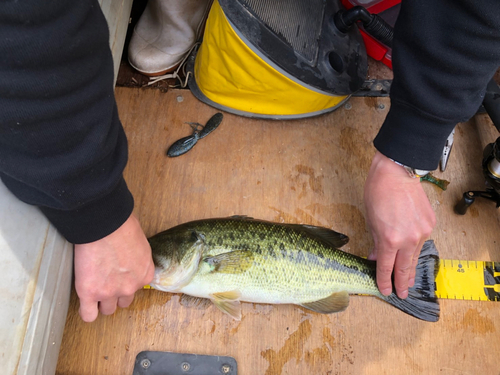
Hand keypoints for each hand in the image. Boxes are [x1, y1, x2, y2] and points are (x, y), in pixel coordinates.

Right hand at [74, 213, 154, 321]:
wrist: (103, 224)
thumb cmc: (122, 225)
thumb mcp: (140, 242)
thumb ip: (138, 257)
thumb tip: (129, 256)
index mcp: (145, 273)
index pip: (138, 287)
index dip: (127, 281)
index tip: (119, 274)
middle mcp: (130, 287)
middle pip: (124, 302)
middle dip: (116, 293)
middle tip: (106, 280)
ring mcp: (110, 292)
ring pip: (108, 310)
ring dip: (101, 301)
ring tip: (93, 288)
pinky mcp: (90, 293)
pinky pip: (88, 315)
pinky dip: (87, 311)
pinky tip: (84, 303)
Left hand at [364, 151, 435, 297]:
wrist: (396, 172)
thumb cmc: (378, 192)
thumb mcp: (370, 220)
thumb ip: (375, 242)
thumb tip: (375, 257)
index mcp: (389, 240)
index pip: (386, 267)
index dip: (384, 281)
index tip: (385, 290)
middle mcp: (408, 239)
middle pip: (404, 268)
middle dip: (402, 282)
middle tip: (401, 294)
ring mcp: (421, 232)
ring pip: (414, 256)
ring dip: (410, 268)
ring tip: (407, 280)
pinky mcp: (430, 224)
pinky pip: (421, 241)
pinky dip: (415, 249)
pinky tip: (411, 255)